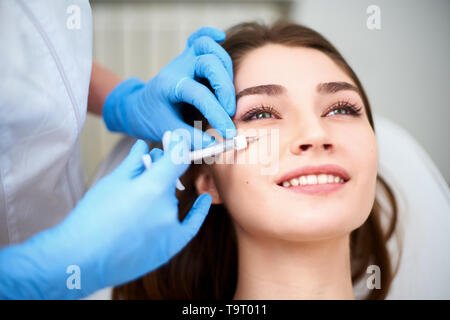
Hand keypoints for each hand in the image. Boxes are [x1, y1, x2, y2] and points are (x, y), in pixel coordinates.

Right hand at [0, 136, 210, 298]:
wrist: (80, 258)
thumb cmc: (93, 216)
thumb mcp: (113, 182)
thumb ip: (134, 162)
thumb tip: (144, 146)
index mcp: (154, 186)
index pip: (177, 157)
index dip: (177, 144)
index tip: (176, 138)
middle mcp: (168, 207)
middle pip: (170, 180)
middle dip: (159, 169)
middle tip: (148, 162)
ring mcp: (170, 229)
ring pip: (170, 201)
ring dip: (161, 193)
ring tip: (139, 193)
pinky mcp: (169, 247)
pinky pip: (190, 226)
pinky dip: (198, 212)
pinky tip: (204, 200)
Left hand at [103, 26, 235, 146]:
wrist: (138, 107)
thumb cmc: (151, 119)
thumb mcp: (167, 132)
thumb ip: (191, 138)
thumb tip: (216, 146)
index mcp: (169, 86)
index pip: (199, 94)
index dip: (217, 113)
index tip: (229, 133)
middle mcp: (178, 68)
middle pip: (209, 62)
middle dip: (224, 87)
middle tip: (230, 111)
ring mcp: (183, 60)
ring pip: (208, 47)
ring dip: (224, 67)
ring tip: (227, 92)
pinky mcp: (188, 57)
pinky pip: (198, 37)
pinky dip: (210, 35)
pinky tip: (220, 37)